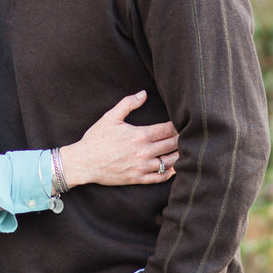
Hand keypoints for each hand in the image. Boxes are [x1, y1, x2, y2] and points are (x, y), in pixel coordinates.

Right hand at [58, 91, 177, 188]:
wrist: (84, 162)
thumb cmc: (96, 139)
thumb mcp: (110, 117)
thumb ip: (128, 103)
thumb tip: (143, 93)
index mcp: (140, 135)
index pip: (167, 129)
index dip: (177, 125)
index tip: (183, 122)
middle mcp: (144, 152)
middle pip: (172, 144)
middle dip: (181, 138)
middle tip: (188, 134)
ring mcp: (142, 167)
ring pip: (169, 162)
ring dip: (179, 155)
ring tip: (185, 149)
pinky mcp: (137, 178)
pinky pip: (159, 177)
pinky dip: (169, 173)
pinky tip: (173, 167)